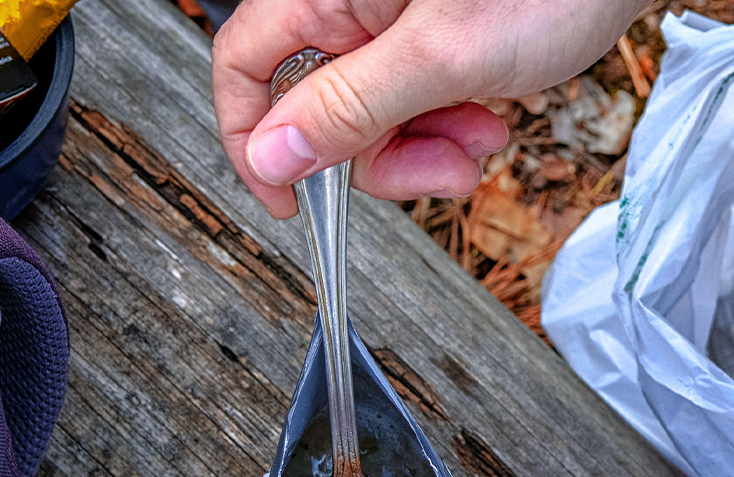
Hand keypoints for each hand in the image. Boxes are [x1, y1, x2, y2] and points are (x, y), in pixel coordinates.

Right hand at [211, 0, 650, 215]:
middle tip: (437, 167)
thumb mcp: (442, 58)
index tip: (289, 201)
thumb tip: (273, 156)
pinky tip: (488, 119)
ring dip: (425, 147)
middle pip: (318, 107)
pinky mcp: (433, 45)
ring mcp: (394, 28)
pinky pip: (414, 107)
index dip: (256, 141)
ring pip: (372, 119)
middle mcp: (353, 7)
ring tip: (479, 135)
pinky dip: (449, 128)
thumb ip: (351, 107)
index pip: (245, 66)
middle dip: (379, 154)